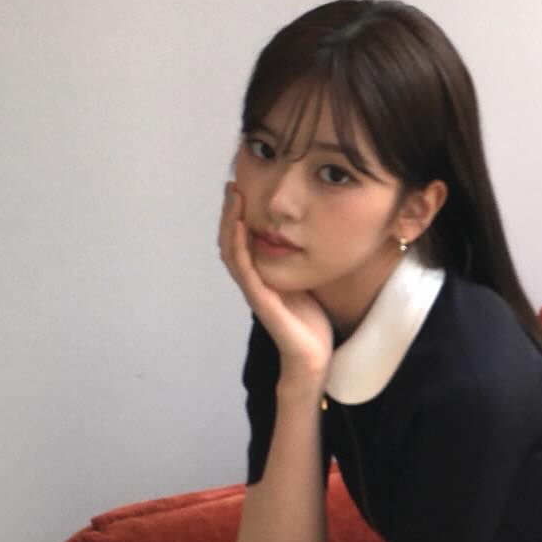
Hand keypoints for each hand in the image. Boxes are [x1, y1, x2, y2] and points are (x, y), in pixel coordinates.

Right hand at [217, 177, 333, 380]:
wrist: (312, 356)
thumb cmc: (308, 322)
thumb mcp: (303, 282)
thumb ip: (296, 262)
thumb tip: (304, 236)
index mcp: (259, 275)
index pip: (240, 240)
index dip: (237, 215)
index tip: (240, 188)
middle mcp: (252, 280)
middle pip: (230, 241)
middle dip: (229, 212)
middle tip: (231, 185)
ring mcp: (253, 290)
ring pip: (232, 251)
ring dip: (230, 223)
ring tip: (234, 198)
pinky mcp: (260, 300)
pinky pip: (244, 269)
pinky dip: (240, 246)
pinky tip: (241, 227)